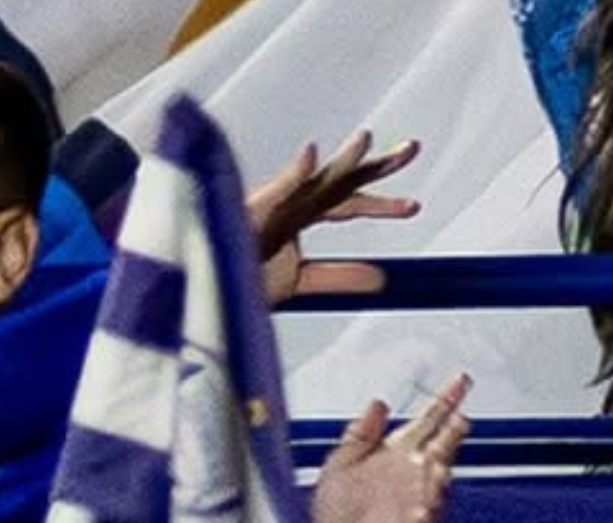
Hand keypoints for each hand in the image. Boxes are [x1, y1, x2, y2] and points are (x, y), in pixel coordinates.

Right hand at [247, 131, 420, 304]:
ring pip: (312, 179)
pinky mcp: (247, 210)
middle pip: (339, 182)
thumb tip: (383, 278)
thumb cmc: (235, 276)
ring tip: (368, 140)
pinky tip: (313, 153)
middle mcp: (289, 203)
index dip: (381, 205)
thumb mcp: (298, 282)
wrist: (199, 291)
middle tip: (411, 149)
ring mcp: (269, 203)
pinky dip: (294, 172)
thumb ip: (337, 277)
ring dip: (341, 160)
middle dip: (375, 165)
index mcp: (300, 215)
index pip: (347, 204)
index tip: (413, 208)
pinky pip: (273, 188)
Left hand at [313, 372, 469, 522]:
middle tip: (458, 422)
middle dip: (451, 437)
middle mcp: (413, 477)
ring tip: (438, 464)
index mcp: (396, 456)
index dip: (444, 402)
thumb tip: (377, 403)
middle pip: (441, 450)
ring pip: (437, 486)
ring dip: (438, 476)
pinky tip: (423, 512)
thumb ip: (359, 436)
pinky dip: (425, 518)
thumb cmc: (339, 515)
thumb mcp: (339, 467)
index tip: (460, 381)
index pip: (427, 423)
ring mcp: (417, 506)